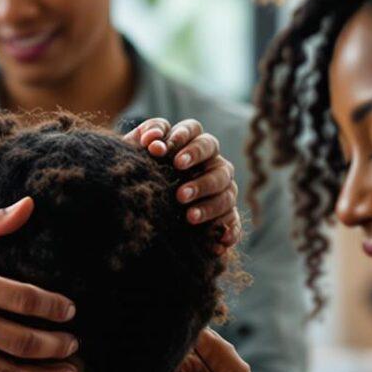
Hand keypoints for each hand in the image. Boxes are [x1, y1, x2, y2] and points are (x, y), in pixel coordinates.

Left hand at [126, 118, 240, 251]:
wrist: (143, 213)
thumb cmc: (142, 177)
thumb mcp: (136, 157)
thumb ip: (143, 142)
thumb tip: (154, 142)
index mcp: (189, 142)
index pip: (192, 129)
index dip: (180, 136)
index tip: (159, 149)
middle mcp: (211, 161)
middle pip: (213, 153)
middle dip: (195, 163)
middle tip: (178, 182)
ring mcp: (223, 187)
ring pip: (226, 188)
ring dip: (209, 202)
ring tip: (188, 216)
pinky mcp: (227, 214)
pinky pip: (234, 221)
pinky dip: (229, 231)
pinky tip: (219, 242)